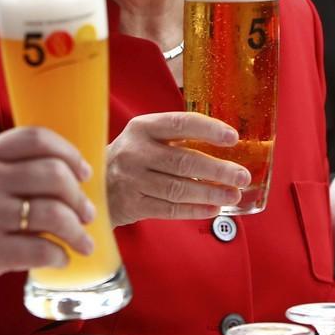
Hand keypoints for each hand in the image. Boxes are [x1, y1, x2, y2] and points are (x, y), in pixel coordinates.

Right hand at [0, 126, 94, 305]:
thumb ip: (7, 169)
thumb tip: (65, 174)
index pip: (36, 138)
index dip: (69, 153)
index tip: (83, 171)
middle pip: (52, 174)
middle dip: (79, 196)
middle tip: (86, 212)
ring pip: (52, 213)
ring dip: (77, 230)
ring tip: (83, 240)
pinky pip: (40, 249)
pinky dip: (59, 255)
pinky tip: (61, 258)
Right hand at [106, 112, 249, 226]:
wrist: (93, 184)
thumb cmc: (130, 157)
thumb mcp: (144, 136)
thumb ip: (175, 136)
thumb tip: (223, 141)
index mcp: (142, 128)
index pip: (179, 124)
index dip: (208, 130)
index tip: (233, 137)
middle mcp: (135, 152)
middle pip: (183, 161)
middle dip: (218, 170)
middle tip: (242, 176)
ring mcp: (132, 180)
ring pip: (178, 188)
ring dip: (210, 193)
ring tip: (233, 195)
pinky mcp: (132, 205)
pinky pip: (169, 209)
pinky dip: (194, 210)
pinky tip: (213, 209)